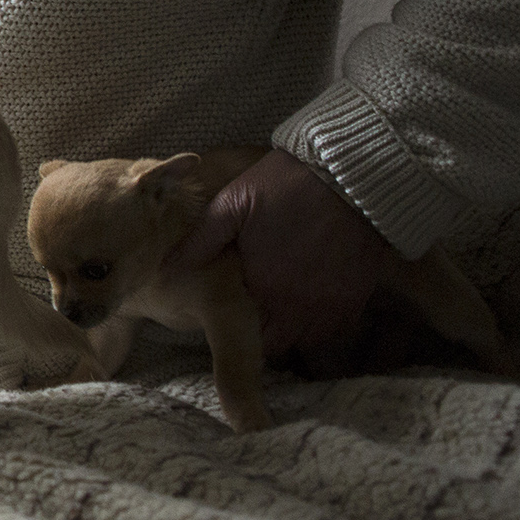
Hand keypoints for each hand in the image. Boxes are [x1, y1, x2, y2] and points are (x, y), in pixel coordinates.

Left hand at [171, 149, 401, 369]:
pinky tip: (308, 304)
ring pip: (303, 341)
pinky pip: (332, 330)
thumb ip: (200, 241)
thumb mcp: (233, 204)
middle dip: (260, 333)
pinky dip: (319, 325)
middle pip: (272, 342)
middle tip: (253, 314)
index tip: (227, 311)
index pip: (239, 328)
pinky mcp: (354, 300)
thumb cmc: (285, 186)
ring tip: (280, 311)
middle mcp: (294, 305)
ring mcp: (327, 305)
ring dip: (290, 331)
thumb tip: (166, 268)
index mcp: (260, 284)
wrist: (349, 177)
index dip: (232, 323)